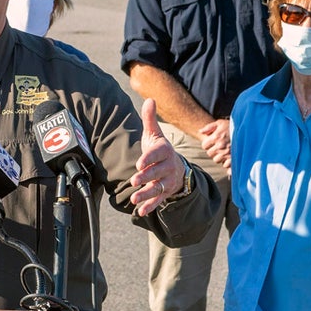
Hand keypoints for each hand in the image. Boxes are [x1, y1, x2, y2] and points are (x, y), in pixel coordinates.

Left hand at [130, 99, 184, 215]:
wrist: (176, 167)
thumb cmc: (160, 149)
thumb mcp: (154, 134)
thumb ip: (149, 119)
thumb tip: (150, 99)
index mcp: (165, 151)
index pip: (157, 155)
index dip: (149, 159)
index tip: (139, 164)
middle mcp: (168, 167)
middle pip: (157, 173)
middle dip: (146, 177)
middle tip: (134, 181)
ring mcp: (167, 181)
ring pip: (158, 188)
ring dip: (147, 194)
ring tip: (134, 199)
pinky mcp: (165, 192)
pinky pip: (159, 201)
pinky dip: (150, 206)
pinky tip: (141, 211)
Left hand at [200, 118, 230, 169]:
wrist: (247, 130)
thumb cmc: (232, 126)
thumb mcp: (220, 123)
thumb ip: (209, 127)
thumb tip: (200, 132)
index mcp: (216, 137)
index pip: (204, 146)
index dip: (207, 144)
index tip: (212, 142)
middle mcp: (220, 146)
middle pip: (210, 154)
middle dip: (213, 150)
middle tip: (218, 146)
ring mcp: (227, 153)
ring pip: (216, 160)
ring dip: (219, 157)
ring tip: (224, 151)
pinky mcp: (233, 158)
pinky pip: (225, 165)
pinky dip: (226, 162)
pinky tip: (229, 157)